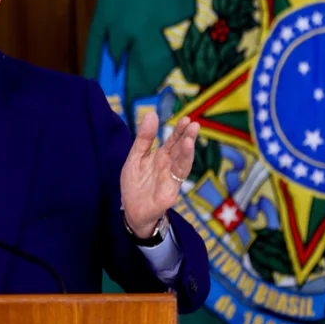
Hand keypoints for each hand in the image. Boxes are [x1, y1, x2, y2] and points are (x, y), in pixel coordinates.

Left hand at [120, 111, 198, 237]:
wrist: (131, 210)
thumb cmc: (135, 184)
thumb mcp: (135, 157)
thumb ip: (144, 138)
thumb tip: (152, 113)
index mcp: (161, 157)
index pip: (173, 141)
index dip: (180, 131)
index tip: (187, 119)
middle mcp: (169, 166)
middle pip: (181, 150)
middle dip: (187, 138)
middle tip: (194, 124)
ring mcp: (171, 179)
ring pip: (182, 163)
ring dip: (187, 152)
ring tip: (190, 139)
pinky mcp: (170, 192)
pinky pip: (177, 179)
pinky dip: (180, 169)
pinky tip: (182, 163)